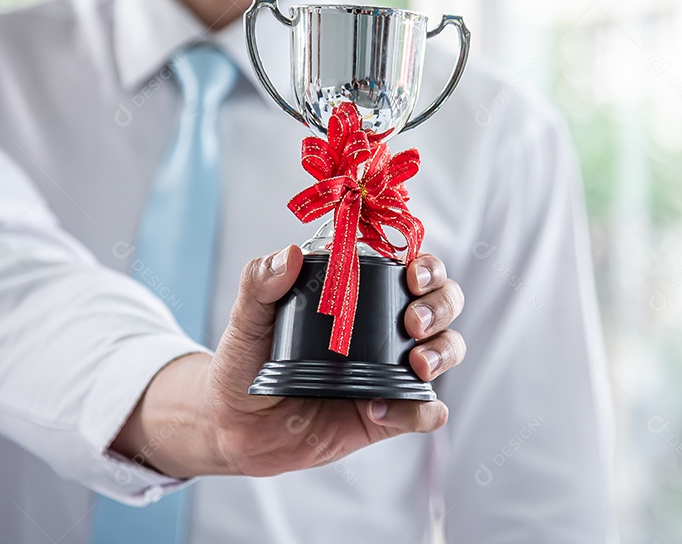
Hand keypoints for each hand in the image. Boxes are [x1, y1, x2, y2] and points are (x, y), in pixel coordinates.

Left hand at [111, 245, 465, 477]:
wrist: (235, 426)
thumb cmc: (245, 363)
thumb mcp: (247, 319)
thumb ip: (260, 283)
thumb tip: (288, 254)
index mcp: (360, 296)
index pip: (411, 268)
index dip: (426, 267)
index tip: (411, 277)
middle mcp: (384, 329)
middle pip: (442, 304)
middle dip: (440, 307)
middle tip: (413, 323)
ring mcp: (390, 371)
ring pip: (446, 351)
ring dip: (443, 352)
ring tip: (416, 366)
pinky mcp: (387, 414)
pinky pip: (424, 412)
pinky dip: (423, 411)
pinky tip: (386, 410)